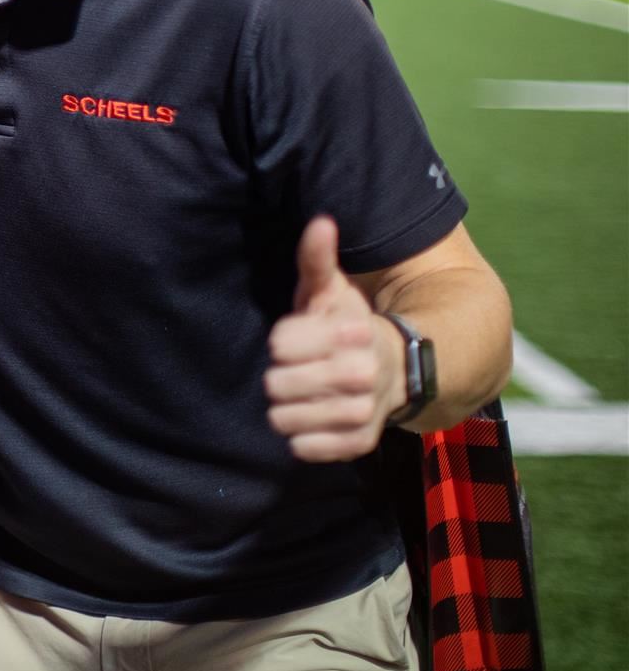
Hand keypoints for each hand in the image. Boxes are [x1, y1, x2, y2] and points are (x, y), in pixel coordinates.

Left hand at [264, 216, 401, 461]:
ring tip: (297, 397)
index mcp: (353, 332)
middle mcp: (363, 373)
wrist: (392, 369)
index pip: (280, 344)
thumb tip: (321, 222)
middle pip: (278, 384)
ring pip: (287, 418)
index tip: (292, 340)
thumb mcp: (330, 290)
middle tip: (292, 371)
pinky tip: (309, 421)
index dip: (281, 342)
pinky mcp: (360, 443)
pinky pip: (306, 448)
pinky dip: (301, 438)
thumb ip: (318, 259)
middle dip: (279, 377)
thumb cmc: (344, 326)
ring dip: (284, 408)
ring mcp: (363, 410)